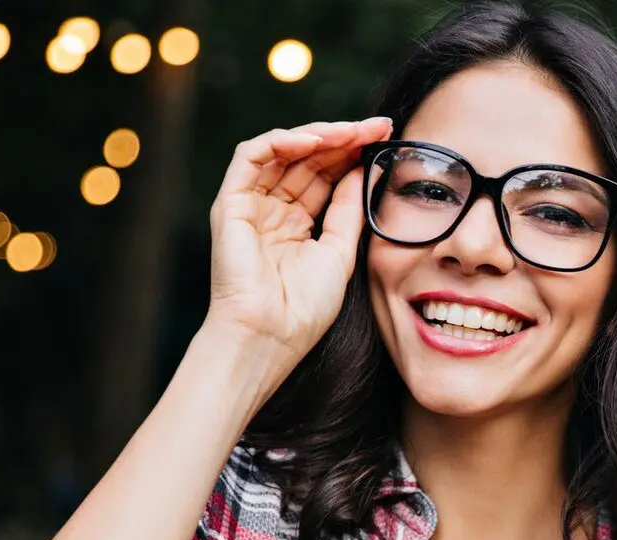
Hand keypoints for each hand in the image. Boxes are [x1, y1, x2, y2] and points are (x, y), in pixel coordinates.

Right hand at [205, 117, 393, 375]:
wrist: (270, 336)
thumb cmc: (302, 308)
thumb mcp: (339, 252)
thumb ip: (348, 209)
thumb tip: (365, 170)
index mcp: (296, 224)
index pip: (325, 175)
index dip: (353, 154)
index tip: (387, 138)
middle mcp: (271, 209)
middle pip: (307, 158)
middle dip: (343, 138)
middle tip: (377, 125)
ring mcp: (249, 204)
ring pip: (282, 150)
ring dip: (319, 135)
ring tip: (352, 130)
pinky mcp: (230, 202)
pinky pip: (250, 156)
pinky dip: (281, 141)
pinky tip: (315, 140)